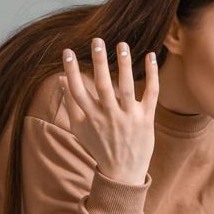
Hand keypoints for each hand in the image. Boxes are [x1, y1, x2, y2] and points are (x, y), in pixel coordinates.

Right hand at [59, 38, 158, 184]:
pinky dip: (152, 75)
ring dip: (124, 65)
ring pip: (126, 87)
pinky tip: (150, 56)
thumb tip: (60, 78)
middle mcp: (109, 116)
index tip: (68, 52)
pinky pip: (151, 94)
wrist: (123, 173)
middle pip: (102, 86)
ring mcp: (129, 118)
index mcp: (90, 118)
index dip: (72, 71)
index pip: (77, 91)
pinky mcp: (146, 119)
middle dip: (99, 63)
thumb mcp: (79, 128)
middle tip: (96, 41)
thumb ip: (70, 103)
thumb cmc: (99, 147)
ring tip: (121, 44)